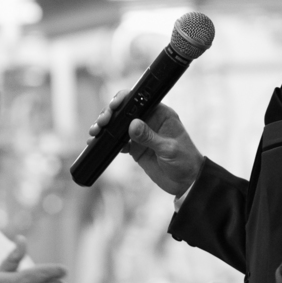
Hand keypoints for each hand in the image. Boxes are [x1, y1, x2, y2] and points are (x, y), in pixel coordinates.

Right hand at [87, 91, 202, 196]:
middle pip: (124, 111)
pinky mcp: (135, 147)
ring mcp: (140, 134)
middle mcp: (149, 121)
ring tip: (95, 133)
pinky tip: (96, 143)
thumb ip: (150, 137)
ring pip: (118, 125)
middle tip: (101, 123)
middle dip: (109, 114)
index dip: (124, 100)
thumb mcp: (168, 149)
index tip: (113, 106)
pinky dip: (106, 141)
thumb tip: (132, 124)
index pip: (139, 100)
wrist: (186, 182)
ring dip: (105, 127)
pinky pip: (117, 141)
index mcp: (161, 114)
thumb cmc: (185, 161)